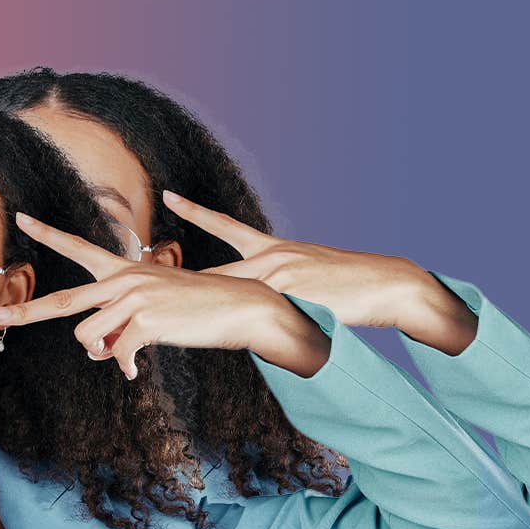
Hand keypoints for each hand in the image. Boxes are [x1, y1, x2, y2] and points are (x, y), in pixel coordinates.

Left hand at [0, 213, 331, 378]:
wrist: (239, 306)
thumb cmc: (195, 311)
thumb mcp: (151, 310)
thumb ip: (118, 324)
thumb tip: (95, 352)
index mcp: (124, 271)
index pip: (79, 247)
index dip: (48, 233)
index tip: (22, 217)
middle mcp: (123, 279)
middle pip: (63, 301)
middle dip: (27, 313)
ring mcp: (134, 299)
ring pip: (89, 338)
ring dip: (103, 354)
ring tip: (127, 353)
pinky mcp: (147, 321)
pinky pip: (118, 355)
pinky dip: (125, 367)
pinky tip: (137, 371)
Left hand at [162, 190, 478, 353]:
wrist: (389, 285)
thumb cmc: (352, 289)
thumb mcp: (311, 281)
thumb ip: (284, 287)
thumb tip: (266, 301)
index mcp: (274, 252)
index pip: (227, 227)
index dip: (196, 212)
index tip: (169, 196)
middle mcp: (269, 258)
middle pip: (211, 270)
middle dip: (173, 274)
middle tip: (140, 266)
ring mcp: (274, 275)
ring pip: (219, 294)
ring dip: (192, 313)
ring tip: (157, 323)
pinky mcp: (285, 292)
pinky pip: (245, 311)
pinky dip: (228, 325)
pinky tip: (212, 332)